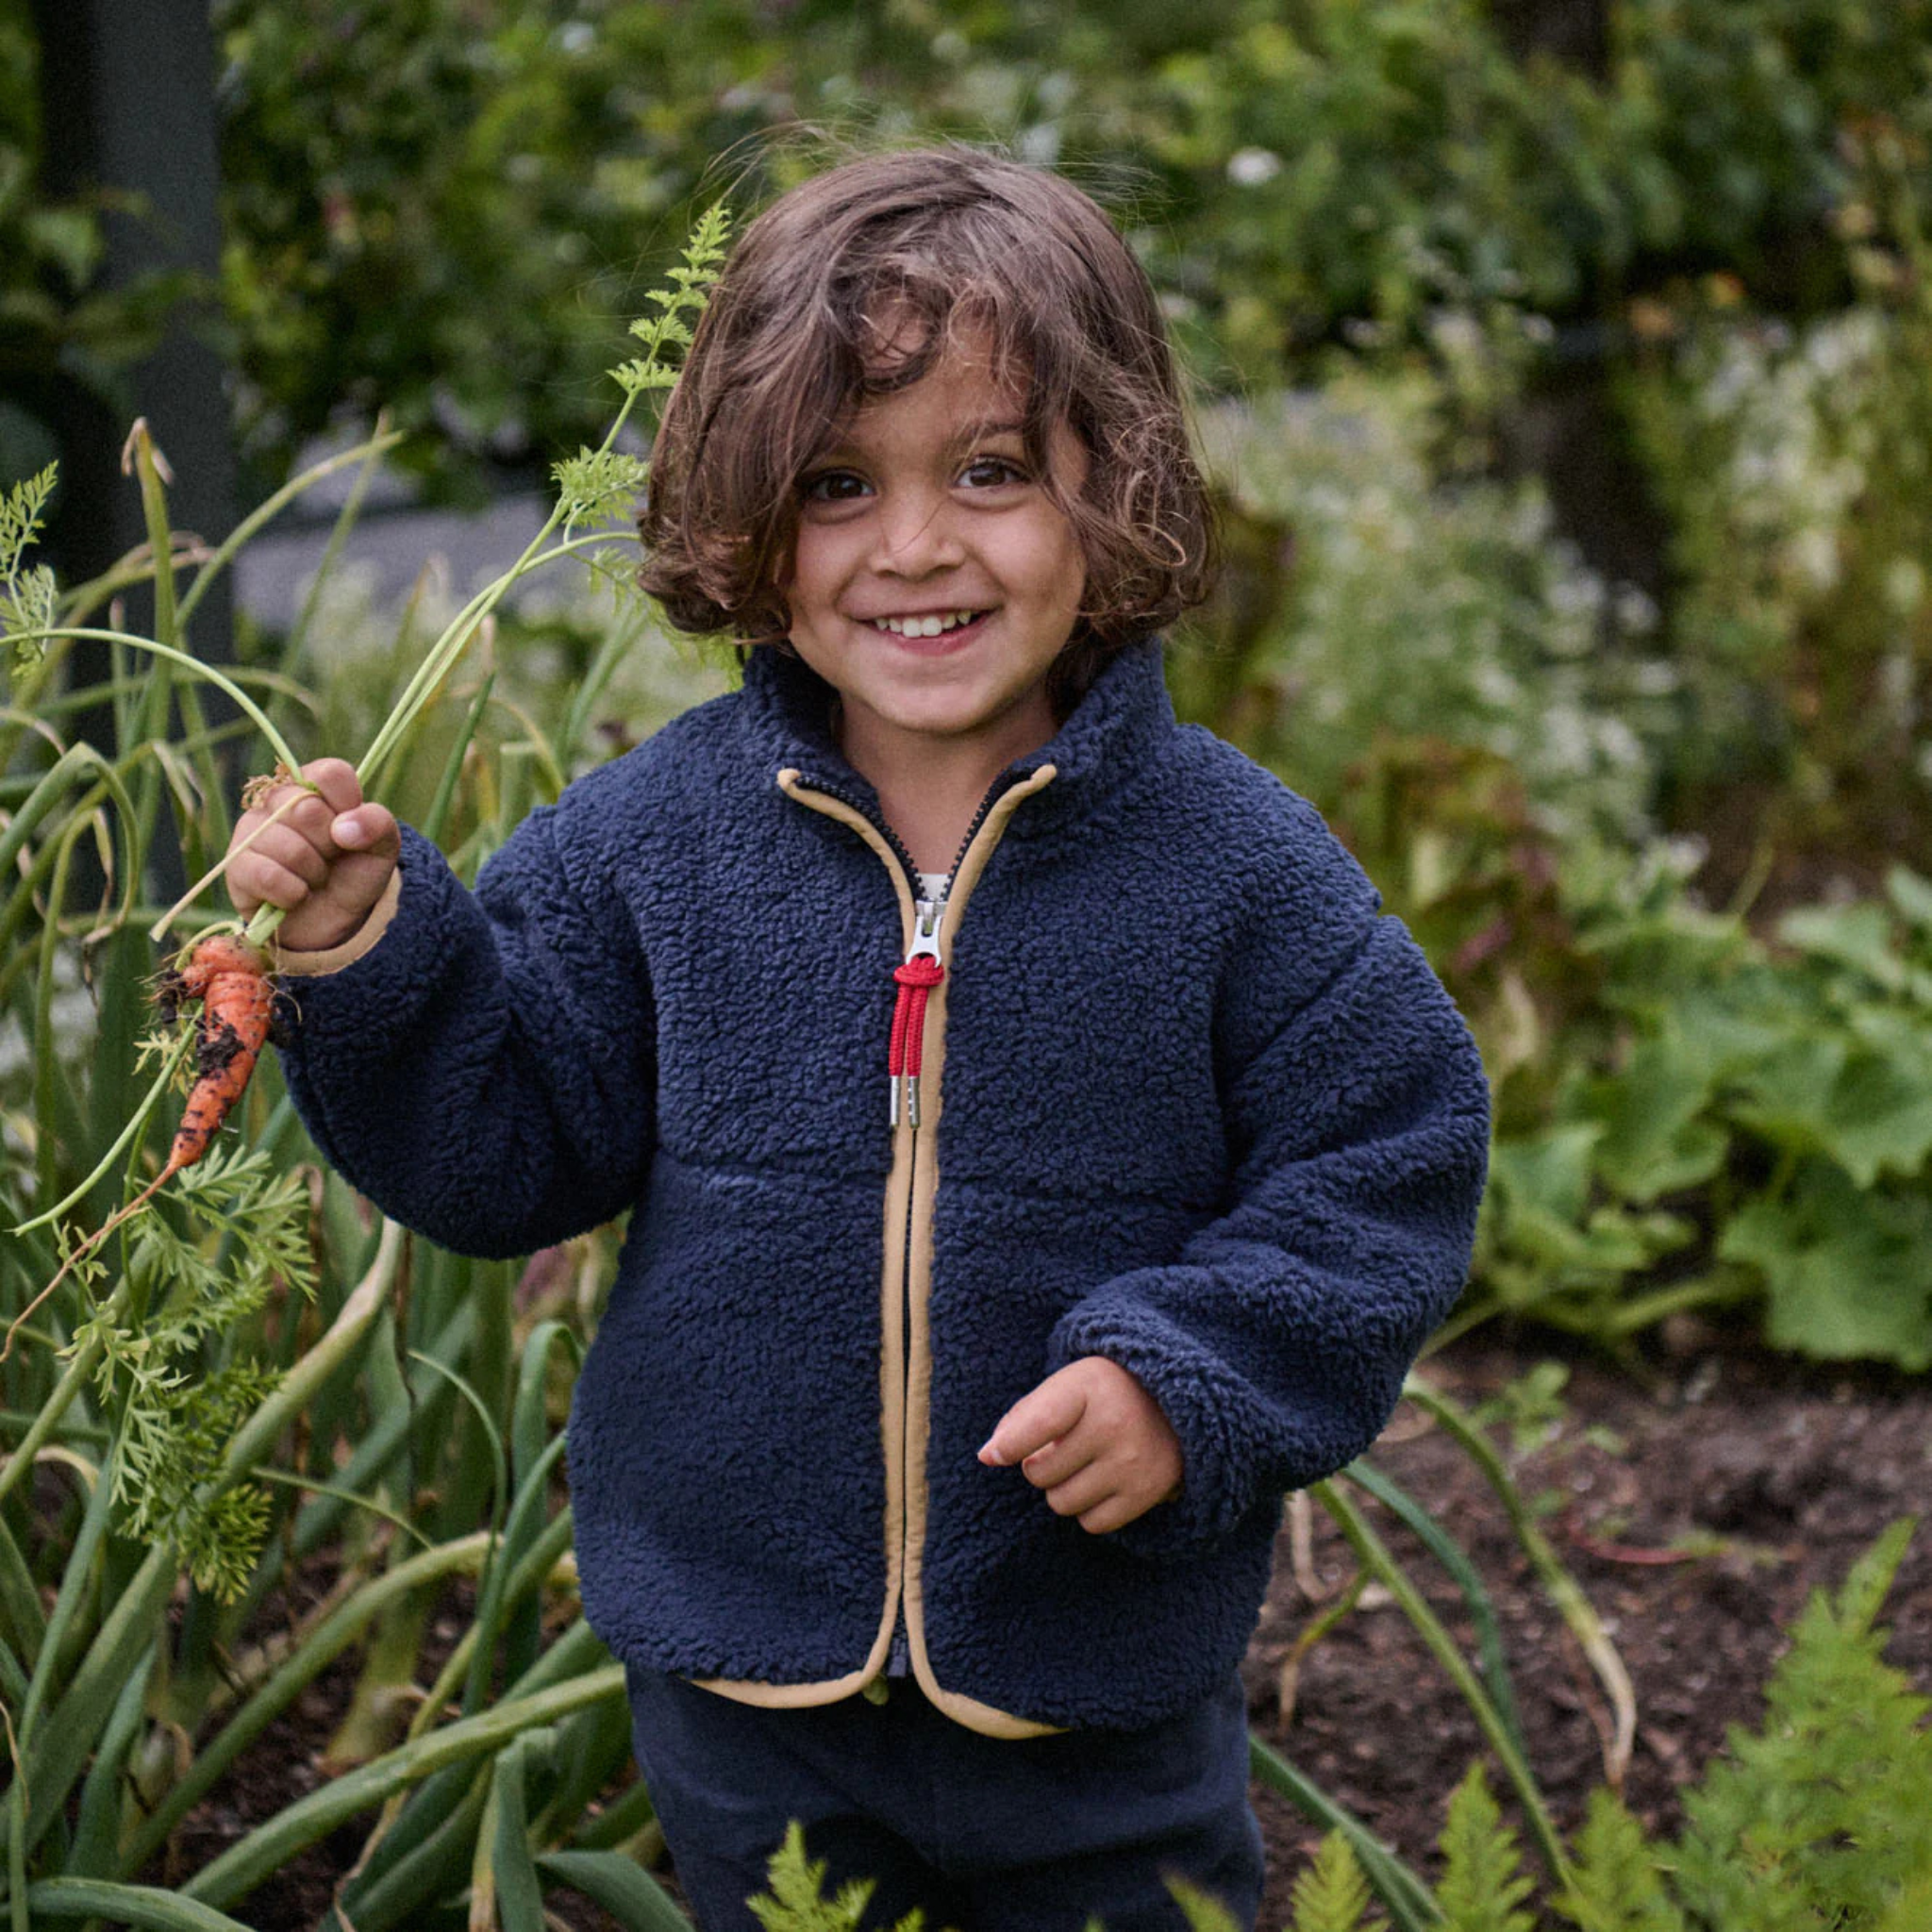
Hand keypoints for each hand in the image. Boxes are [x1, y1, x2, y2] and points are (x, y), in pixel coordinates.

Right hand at [226, 757, 399, 951]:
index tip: (350, 828)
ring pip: (289, 847)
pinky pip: (267, 876)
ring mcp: (251, 829)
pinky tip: (295, 895)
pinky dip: (292, 893)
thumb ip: (377, 824)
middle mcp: (277, 799)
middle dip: (331, 846)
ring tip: (313, 877)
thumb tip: (343, 828)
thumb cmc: (355, 872)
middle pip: (307, 810)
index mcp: (314, 785)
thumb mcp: (382, 847)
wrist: (334, 919)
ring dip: (313, 873)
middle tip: (330, 857)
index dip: (348, 806)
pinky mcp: (236, 863)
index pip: (330, 774)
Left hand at [977, 1356, 1182, 1534]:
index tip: (992, 1455)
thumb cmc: (1105, 1395)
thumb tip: (987, 1456)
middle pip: (1039, 1473)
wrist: (1175, 1406)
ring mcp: (1133, 1462)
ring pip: (1061, 1502)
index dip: (1008, 1445)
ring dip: (1063, 1489)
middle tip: (1065, 1447)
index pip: (1037, 1424)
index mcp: (1090, 1386)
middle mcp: (1115, 1424)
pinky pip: (1091, 1523)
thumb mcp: (1067, 1386)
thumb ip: (1024, 1416)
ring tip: (1084, 1465)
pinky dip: (1089, 1509)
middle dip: (1041, 1465)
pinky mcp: (1146, 1493)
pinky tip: (1103, 1483)